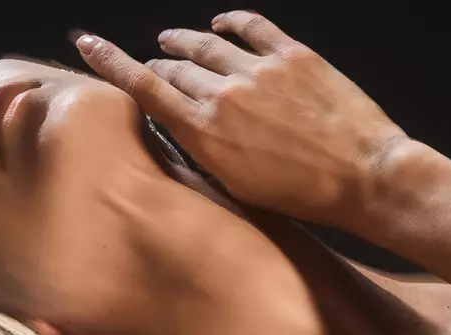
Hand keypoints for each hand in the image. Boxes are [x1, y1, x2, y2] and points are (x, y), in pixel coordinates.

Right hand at [74, 11, 408, 228]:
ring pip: (206, 43)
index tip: (87, 42)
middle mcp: (223, 94)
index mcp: (205, 132)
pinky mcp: (292, 55)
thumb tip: (184, 128)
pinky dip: (231, 20)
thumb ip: (204, 152)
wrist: (363, 176)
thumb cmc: (303, 196)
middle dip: (159, 66)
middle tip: (152, 67)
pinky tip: (222, 21)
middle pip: (175, 67)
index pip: (144, 88)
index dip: (111, 62)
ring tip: (172, 39)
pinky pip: (252, 26)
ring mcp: (258, 70)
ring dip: (184, 40)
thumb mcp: (238, 186)